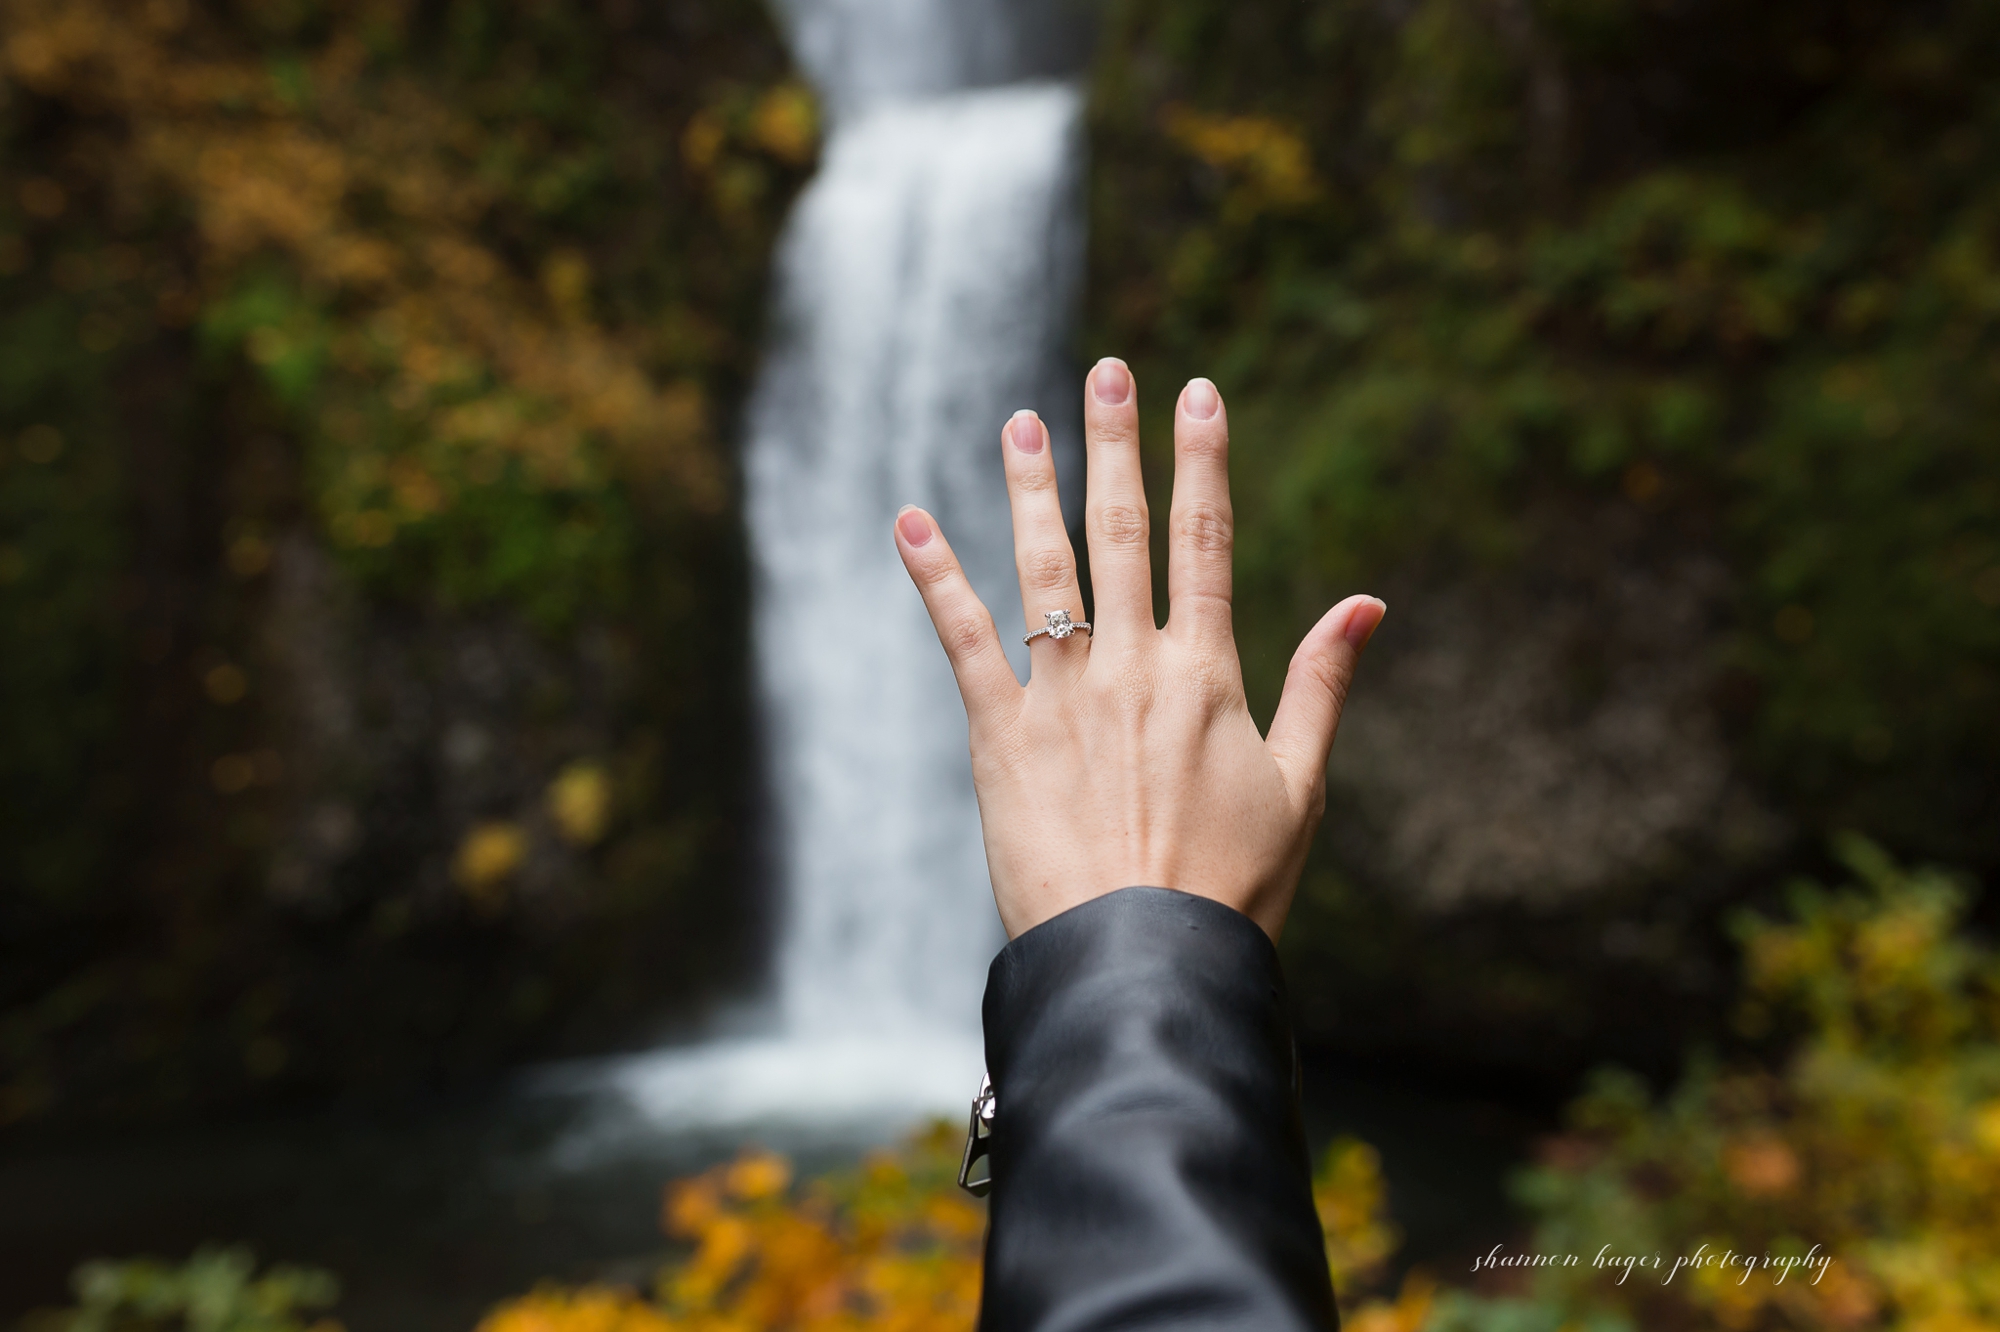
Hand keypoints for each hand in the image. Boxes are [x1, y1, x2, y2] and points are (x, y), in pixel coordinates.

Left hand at [893, 359, 1383, 940]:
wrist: (1145, 962)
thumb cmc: (1231, 888)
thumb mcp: (1300, 787)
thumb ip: (1323, 686)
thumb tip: (1366, 602)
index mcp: (1207, 674)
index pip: (1206, 541)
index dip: (1202, 462)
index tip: (1198, 394)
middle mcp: (1134, 666)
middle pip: (1122, 533)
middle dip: (1115, 445)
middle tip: (1106, 372)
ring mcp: (1062, 696)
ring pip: (1043, 568)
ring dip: (1030, 488)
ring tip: (1021, 422)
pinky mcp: (1000, 736)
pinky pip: (963, 640)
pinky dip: (935, 577)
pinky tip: (910, 523)